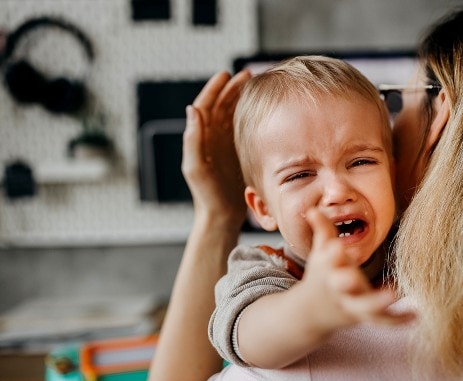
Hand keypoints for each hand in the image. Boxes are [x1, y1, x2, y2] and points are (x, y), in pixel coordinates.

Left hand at [182, 70, 251, 224]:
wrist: (221, 215)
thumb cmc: (207, 194)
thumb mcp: (196, 167)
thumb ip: (192, 139)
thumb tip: (192, 109)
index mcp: (200, 137)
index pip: (205, 106)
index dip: (214, 88)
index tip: (226, 75)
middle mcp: (211, 138)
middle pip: (221, 105)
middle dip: (232, 89)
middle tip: (247, 75)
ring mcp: (225, 145)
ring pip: (232, 114)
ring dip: (241, 99)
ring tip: (255, 86)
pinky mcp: (237, 153)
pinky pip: (243, 128)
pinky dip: (249, 115)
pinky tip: (261, 109)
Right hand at [303, 208, 415, 331]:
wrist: (310, 314)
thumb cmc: (321, 275)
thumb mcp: (320, 253)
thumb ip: (322, 229)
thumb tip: (312, 208)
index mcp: (327, 270)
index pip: (328, 260)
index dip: (332, 254)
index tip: (336, 246)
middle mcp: (338, 288)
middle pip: (342, 285)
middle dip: (346, 281)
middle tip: (354, 277)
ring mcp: (351, 304)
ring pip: (364, 306)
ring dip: (379, 301)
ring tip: (396, 293)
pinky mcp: (363, 316)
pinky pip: (382, 319)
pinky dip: (398, 319)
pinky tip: (416, 314)